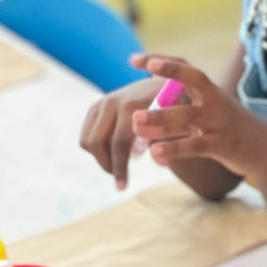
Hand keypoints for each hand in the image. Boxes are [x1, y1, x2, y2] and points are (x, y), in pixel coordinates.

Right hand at [79, 73, 167, 190]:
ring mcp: (102, 102)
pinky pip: (88, 133)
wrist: (168, 79)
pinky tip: (114, 152)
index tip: (122, 187)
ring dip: (100, 157)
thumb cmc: (177, 105)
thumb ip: (168, 143)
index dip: (119, 168)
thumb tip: (161, 163)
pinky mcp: (97, 105)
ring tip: (118, 165)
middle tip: (119, 177)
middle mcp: (113, 102)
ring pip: (87, 140)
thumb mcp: (178, 123)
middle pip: (96, 143)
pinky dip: (96, 147)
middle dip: (106, 164)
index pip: (119, 144)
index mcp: (132, 107)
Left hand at [129, 55, 266, 178]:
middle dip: (168, 77)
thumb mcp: (209, 113)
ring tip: (136, 122)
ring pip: (187, 117)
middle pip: (193, 81)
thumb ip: (181, 111)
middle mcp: (215, 101)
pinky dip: (173, 149)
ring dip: (160, 119)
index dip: (162, 62)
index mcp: (211, 91)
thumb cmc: (228, 130)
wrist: (265, 149)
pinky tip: (155, 152)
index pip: (186, 68)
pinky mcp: (220, 146)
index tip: (134, 60)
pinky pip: (193, 146)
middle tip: (143, 77)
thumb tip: (144, 112)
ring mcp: (218, 122)